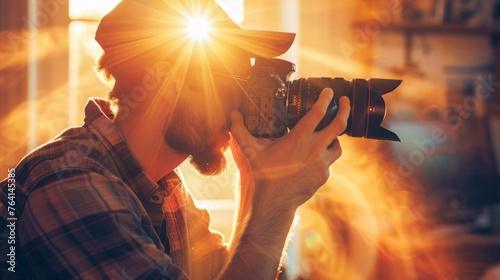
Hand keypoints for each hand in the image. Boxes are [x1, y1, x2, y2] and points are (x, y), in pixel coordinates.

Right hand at [229, 88, 349, 208]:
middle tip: (345, 101)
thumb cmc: (262, 174)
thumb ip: (240, 130)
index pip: (319, 112)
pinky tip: (316, 156)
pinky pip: (329, 162)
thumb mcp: (250, 150)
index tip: (329, 92)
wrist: (273, 202)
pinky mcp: (323, 176)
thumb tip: (232, 114)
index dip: (326, 98)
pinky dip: (325, 156)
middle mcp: (315, 149)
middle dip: (346, 109)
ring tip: (329, 133)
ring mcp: (322, 164)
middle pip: (339, 124)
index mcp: (299, 138)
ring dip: (335, 137)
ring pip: (338, 145)